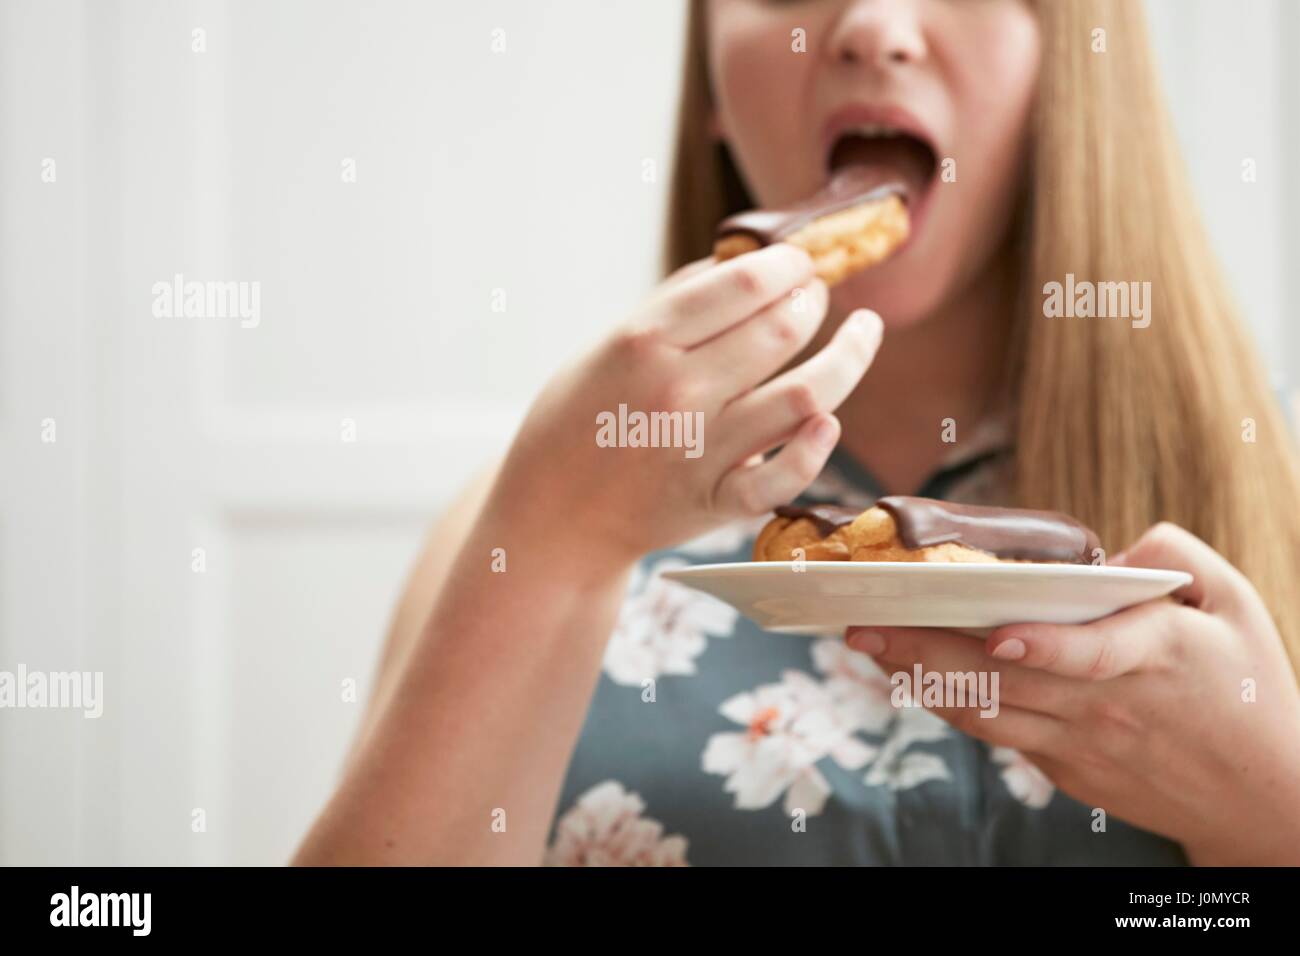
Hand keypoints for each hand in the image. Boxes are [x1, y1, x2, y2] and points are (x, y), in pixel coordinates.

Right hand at [495, 244, 882, 565]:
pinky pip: (785, 477)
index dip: (788, 263)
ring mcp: (702, 450)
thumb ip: (675, 302)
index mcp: (644, 341)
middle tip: (819, 294)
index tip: (800, 261)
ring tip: (863, 332)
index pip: (745, 283)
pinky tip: (829, 420)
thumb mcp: (605, 344)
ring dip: (850, 356)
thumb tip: (746, 259)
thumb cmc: (577, 421)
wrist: (552, 514)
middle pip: (784, 329)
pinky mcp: (717, 502)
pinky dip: (815, 448)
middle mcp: (680, 391)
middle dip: (816, 300)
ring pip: (808, 395)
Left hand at [846, 522, 1299, 864]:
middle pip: (1005, 677)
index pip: (1093, 654)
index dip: (1046, 645)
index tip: (998, 633)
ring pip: (986, 709)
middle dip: (928, 648)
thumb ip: (1175, 557)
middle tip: (865, 621)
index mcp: (1154, 655)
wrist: (1261, 800)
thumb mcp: (1236, 604)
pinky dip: (949, 704)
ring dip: (919, 676)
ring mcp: (1080, 743)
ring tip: (866, 644)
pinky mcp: (1065, 769)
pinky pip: (996, 733)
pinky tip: (907, 678)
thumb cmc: (1248, 690)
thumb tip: (1108, 551)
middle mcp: (1106, 704)